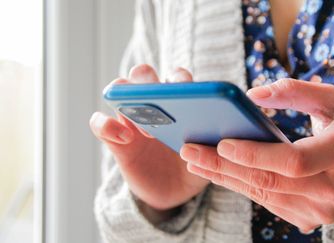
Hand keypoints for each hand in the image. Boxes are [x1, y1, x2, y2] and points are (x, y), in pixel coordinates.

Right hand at [90, 65, 208, 211]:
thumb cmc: (195, 164)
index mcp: (179, 102)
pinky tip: (122, 136)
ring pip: (119, 91)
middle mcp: (153, 104)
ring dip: (127, 98)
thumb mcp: (209, 154)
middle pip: (143, 75)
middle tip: (158, 100)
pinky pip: (100, 123)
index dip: (178, 80)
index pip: (176, 77)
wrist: (175, 192)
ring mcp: (132, 120)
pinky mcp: (116, 140)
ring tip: (144, 125)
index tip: (186, 93)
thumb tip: (224, 130)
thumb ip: (214, 141)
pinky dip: (105, 124)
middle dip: (147, 80)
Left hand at [180, 79, 333, 231]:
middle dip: (223, 166)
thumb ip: (295, 91)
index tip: (221, 142)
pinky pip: (265, 202)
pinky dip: (240, 186)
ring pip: (262, 194)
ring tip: (194, 161)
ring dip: (224, 177)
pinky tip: (217, 172)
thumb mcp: (332, 101)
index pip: (294, 161)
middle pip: (268, 181)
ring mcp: (318, 211)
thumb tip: (251, 96)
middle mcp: (331, 190)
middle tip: (189, 150)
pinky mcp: (306, 220)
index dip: (255, 154)